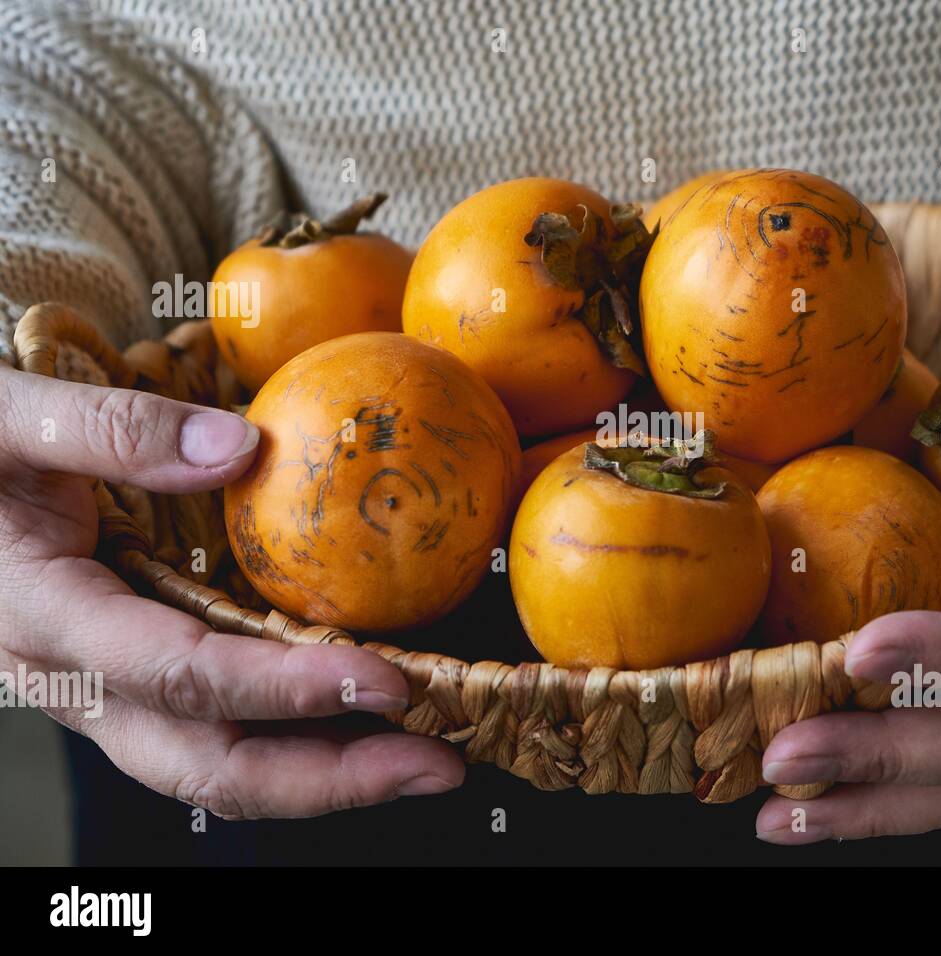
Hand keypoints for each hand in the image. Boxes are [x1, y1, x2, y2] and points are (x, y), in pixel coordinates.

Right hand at [0, 365, 462, 818]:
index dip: (285, 687)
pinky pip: (217, 732)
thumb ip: (115, 428)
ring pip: (216, 767)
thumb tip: (243, 445)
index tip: (385, 680)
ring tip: (424, 759)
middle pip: (208, 766)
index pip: (181, 675)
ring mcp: (105, 692)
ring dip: (325, 774)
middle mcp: (76, 680)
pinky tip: (363, 722)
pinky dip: (296, 737)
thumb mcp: (9, 419)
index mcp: (45, 618)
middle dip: (329, 779)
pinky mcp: (133, 681)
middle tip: (437, 765)